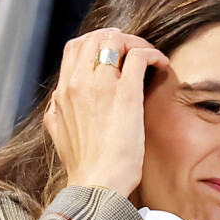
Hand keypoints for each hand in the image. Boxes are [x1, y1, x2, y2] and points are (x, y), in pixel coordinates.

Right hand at [43, 28, 169, 196]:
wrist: (97, 183)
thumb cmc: (84, 165)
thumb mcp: (58, 132)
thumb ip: (57, 111)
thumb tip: (58, 102)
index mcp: (63, 91)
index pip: (75, 47)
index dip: (98, 43)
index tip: (115, 54)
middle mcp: (78, 82)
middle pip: (95, 36)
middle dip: (119, 38)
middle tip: (135, 52)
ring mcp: (102, 85)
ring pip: (116, 39)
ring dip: (136, 43)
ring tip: (150, 58)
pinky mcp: (127, 93)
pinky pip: (140, 56)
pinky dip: (153, 54)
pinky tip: (161, 65)